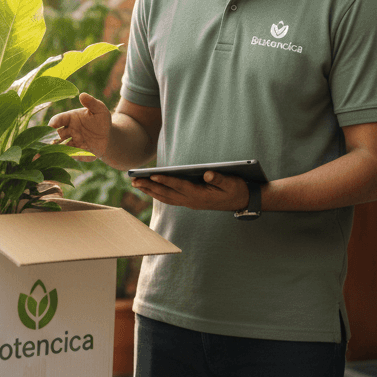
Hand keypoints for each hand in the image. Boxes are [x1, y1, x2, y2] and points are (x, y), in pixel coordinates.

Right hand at [49, 93, 111, 157]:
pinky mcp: (78, 153)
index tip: (51, 125)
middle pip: (56, 135)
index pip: (58, 119)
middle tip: (47, 143)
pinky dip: (68, 157)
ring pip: (61, 147)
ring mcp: (72, 143)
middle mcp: (68, 131)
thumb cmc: (101, 120)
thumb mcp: (100, 110)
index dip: (54, 122)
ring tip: (53, 153)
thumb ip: (92, 103)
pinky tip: (66, 159)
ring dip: (56, 150)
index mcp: (70, 118)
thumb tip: (82, 95)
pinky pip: (72, 156)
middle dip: (50, 139)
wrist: (108, 136)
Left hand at [131, 171, 249, 211]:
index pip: (179, 187)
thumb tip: (208, 173)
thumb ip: (219, 179)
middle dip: (150, 187)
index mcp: (200, 196)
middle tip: (134, 180)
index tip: (152, 176)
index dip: (166, 181)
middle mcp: (192, 201)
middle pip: (167, 194)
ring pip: (166, 198)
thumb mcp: (231, 183)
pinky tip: (150, 188)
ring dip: (150, 191)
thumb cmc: (236, 189)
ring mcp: (190, 203)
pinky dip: (158, 193)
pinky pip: (170, 199)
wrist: (242, 201)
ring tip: (136, 183)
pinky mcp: (190, 202)